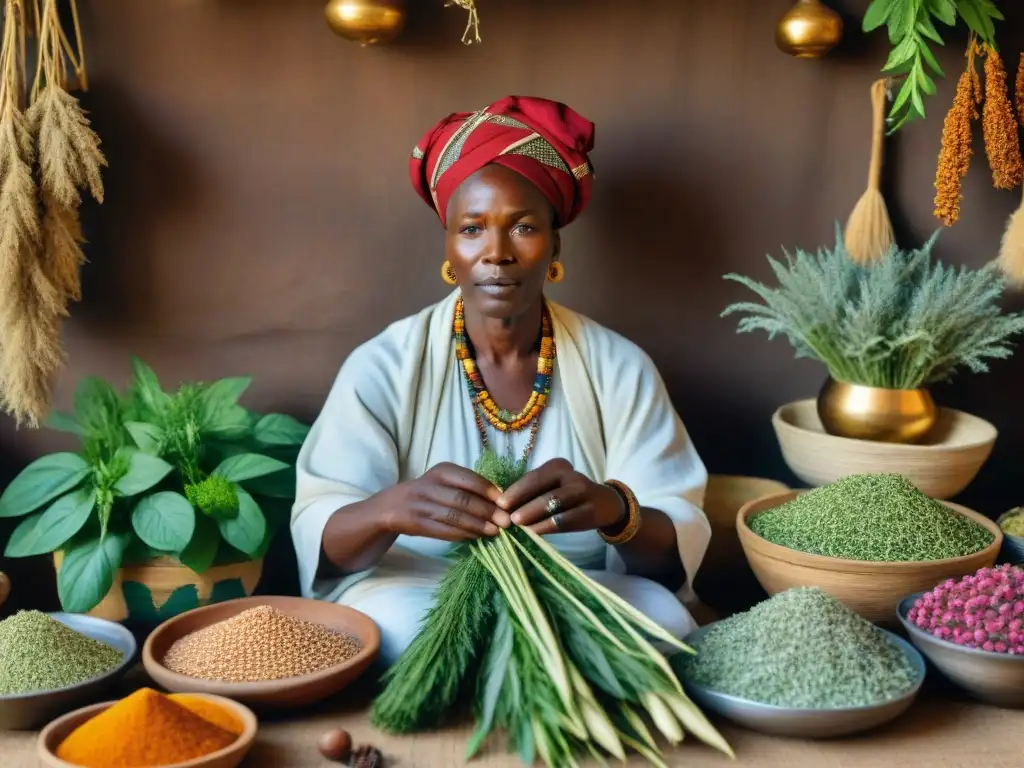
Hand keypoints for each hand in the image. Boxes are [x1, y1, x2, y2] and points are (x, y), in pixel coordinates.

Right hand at [381, 462, 511, 541]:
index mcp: (442, 471)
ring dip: (477, 525)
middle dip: (487, 511)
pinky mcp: (417, 523)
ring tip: (494, 531)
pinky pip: (444, 530)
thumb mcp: (445, 481)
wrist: (391, 505)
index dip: (490, 492)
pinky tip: (476, 537)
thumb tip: (500, 501)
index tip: (507, 503)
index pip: (470, 479)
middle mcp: (431, 485)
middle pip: (464, 499)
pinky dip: (463, 534)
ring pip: (455, 516)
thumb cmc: (429, 492)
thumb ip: (468, 487)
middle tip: (506, 522)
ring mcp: (422, 505)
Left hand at [497, 458, 625, 534]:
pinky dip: (547, 526)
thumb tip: (503, 507)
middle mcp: (571, 475)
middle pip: (542, 487)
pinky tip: (535, 533)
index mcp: (557, 466)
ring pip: (553, 502)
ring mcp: (583, 492)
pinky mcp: (590, 511)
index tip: (499, 504)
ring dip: (533, 514)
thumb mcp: (552, 488)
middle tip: (506, 516)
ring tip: (518, 525)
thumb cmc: (568, 497)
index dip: (515, 490)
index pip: (533, 477)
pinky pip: (565, 519)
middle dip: (521, 502)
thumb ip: (531, 494)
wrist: (605, 505)